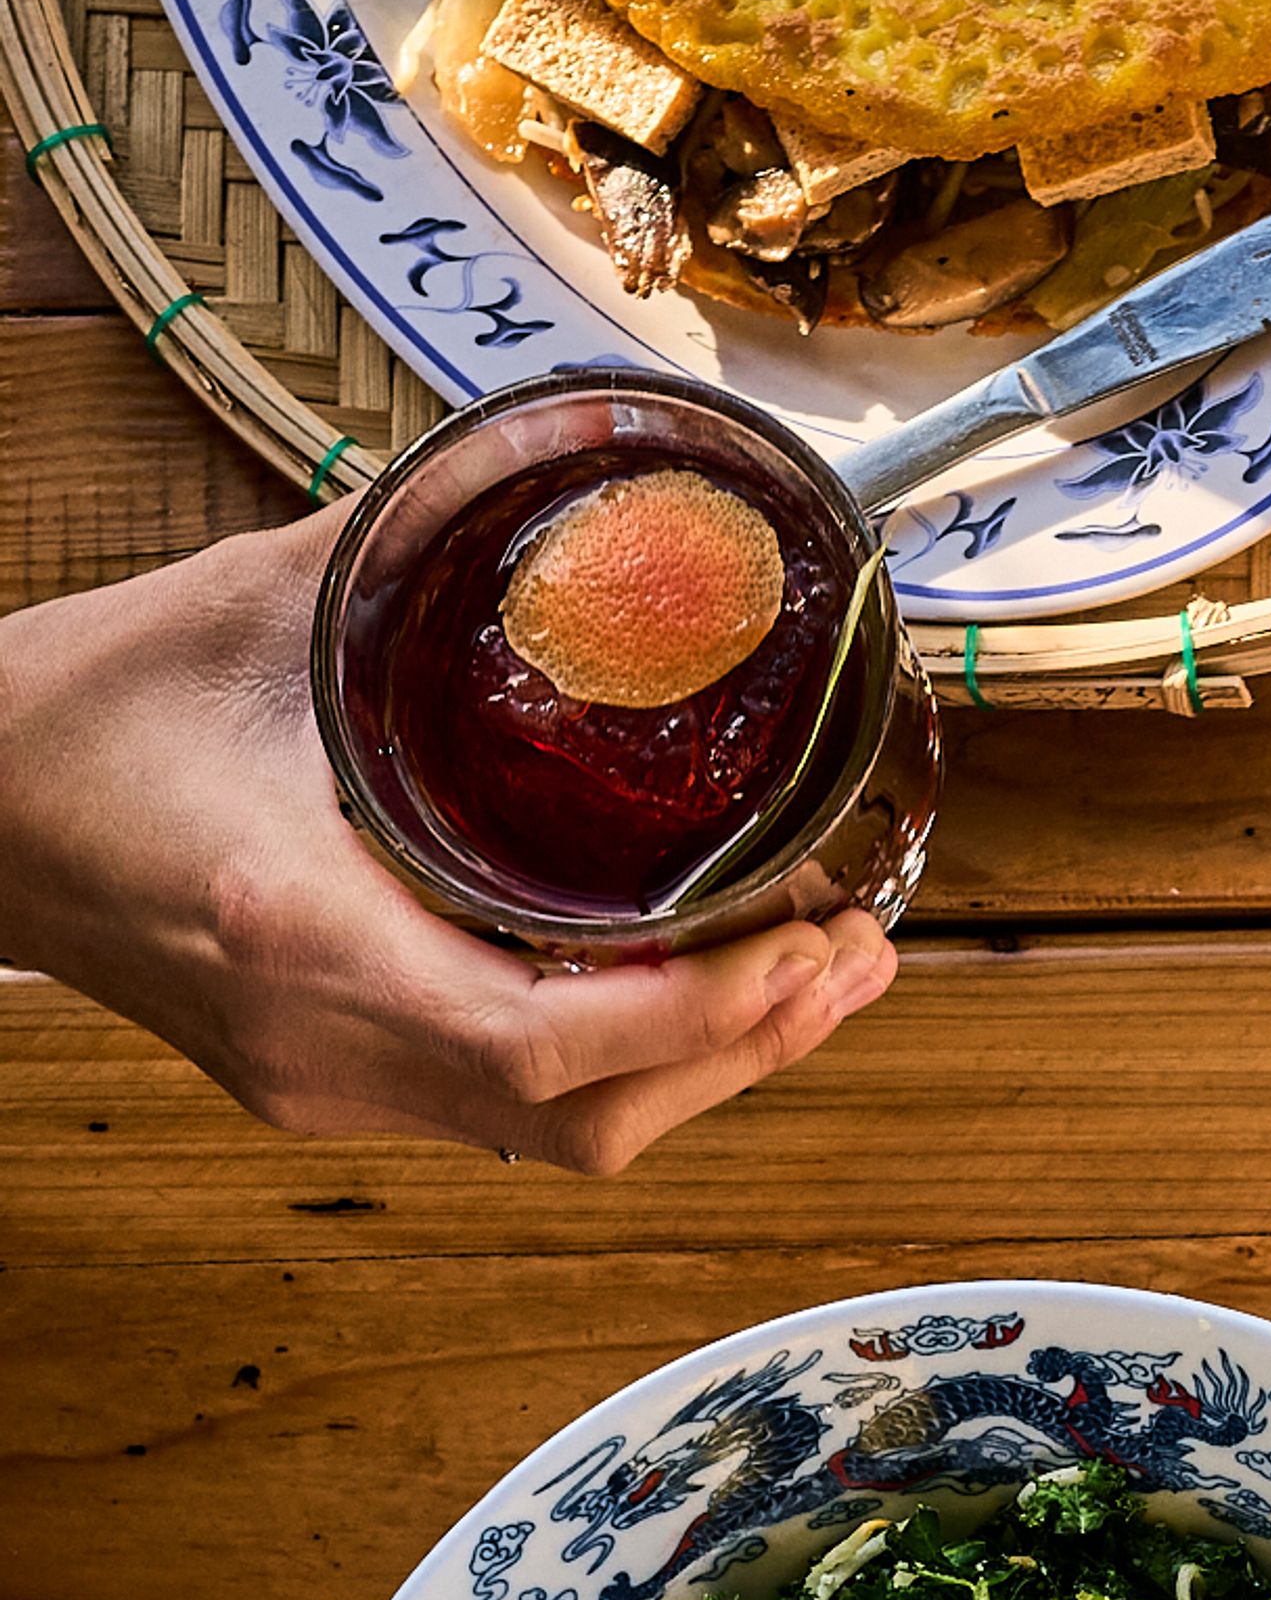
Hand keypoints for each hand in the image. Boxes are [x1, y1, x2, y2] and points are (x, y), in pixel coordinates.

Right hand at [0, 506, 896, 1164]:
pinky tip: (698, 996)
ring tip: (820, 980)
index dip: (704, 1012)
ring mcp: (319, 1083)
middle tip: (862, 954)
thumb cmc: (77, 709)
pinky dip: (625, 1068)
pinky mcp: (321, 1083)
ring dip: (704, 1069)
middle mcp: (321, 1044)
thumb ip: (422, 543)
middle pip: (585, 1118)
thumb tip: (577, 462)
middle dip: (748, 1047)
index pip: (546, 1041)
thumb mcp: (256, 603)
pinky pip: (509, 1114)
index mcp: (302, 933)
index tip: (812, 943)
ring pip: (559, 1137)